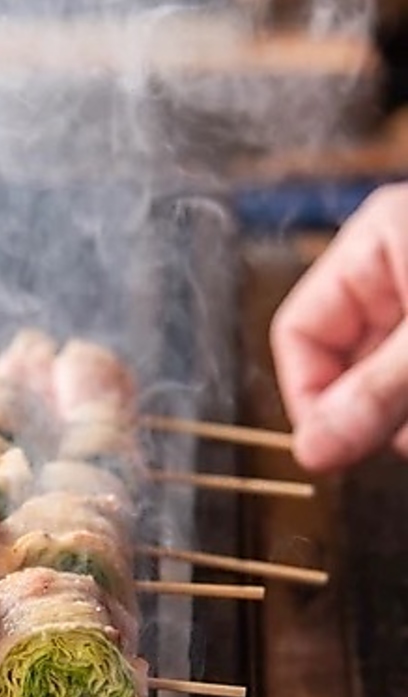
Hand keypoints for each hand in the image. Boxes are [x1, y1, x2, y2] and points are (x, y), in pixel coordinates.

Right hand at [270, 183, 407, 470]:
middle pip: (341, 360)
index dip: (308, 395)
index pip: (298, 332)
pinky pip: (405, 379)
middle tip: (395, 439)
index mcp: (374, 243)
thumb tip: (311, 452)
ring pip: (380, 377)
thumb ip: (375, 394)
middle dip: (365, 410)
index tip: (332, 445)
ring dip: (398, 416)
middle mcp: (393, 267)